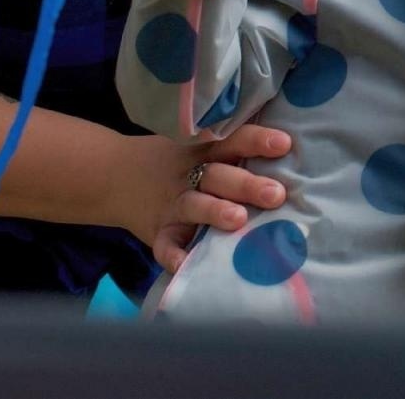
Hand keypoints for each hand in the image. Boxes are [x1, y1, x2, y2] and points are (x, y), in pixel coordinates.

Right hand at [113, 124, 291, 272]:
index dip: (256, 141)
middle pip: (218, 176)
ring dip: (215, 212)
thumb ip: (234, 150)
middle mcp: (188, 175)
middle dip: (247, 185)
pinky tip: (185, 264)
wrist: (113, 175)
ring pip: (194, 206)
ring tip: (238, 220)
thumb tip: (291, 151)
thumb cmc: (176, 163)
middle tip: (276, 194)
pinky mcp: (157, 232)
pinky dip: (173, 255)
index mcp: (203, 151)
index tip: (284, 144)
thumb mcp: (198, 147)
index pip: (232, 141)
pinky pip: (164, 244)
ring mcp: (171, 204)